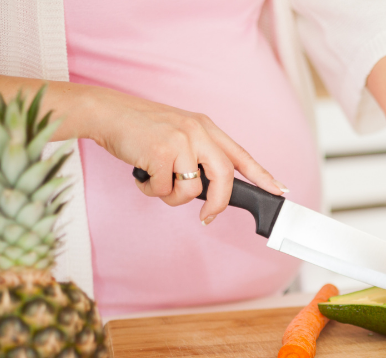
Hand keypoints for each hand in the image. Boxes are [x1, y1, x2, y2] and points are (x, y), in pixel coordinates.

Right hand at [89, 88, 284, 222]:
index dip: (262, 175)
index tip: (279, 191)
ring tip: (155, 179)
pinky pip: (163, 190)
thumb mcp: (178, 132)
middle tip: (207, 216)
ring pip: (190, 190)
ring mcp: (180, 142)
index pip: (241, 155)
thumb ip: (197, 154)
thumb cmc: (139, 127)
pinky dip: (150, 189)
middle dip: (217, 203)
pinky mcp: (161, 153)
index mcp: (205, 127)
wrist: (106, 112)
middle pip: (224, 178)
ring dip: (171, 196)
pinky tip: (141, 173)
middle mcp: (198, 132)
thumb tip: (208, 189)